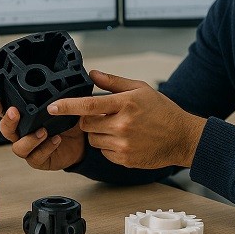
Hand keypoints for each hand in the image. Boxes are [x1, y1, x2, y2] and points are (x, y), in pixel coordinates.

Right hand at [0, 93, 85, 170]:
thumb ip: (53, 99)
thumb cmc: (67, 124)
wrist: (79, 143)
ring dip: (30, 139)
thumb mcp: (60, 108)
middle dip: (8, 121)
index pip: (5, 110)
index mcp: (24, 119)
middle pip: (6, 130)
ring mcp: (29, 148)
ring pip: (19, 147)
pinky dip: (46, 148)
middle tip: (14, 113)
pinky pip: (36, 157)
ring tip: (43, 131)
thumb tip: (53, 86)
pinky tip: (55, 140)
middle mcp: (22, 134)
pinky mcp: (38, 160)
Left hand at [47, 70, 206, 168]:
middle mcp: (123, 125)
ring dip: (99, 133)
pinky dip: (108, 146)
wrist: (182, 138)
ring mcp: (123, 145)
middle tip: (106, 116)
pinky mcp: (125, 160)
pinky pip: (104, 152)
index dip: (67, 106)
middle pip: (87, 124)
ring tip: (119, 127)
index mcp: (125, 104)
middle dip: (89, 119)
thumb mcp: (140, 89)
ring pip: (93, 139)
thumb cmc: (162, 111)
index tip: (52, 107)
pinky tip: (124, 140)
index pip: (88, 106)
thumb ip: (113, 82)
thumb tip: (92, 73)